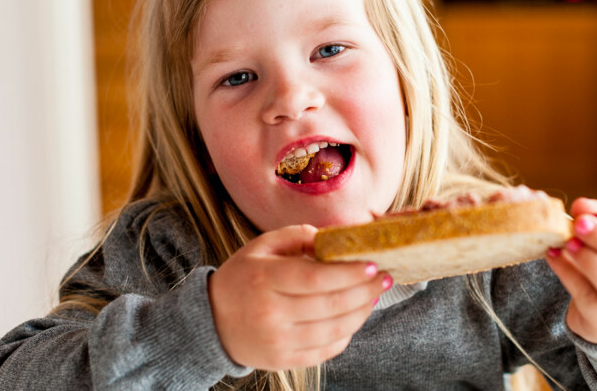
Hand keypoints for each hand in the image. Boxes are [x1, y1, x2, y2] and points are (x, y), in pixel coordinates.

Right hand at [208, 224, 391, 369]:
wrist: (212, 321)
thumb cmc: (242, 278)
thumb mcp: (260, 247)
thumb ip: (296, 235)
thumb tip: (334, 237)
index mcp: (264, 279)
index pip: (316, 278)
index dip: (349, 273)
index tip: (372, 265)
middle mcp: (271, 313)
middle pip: (331, 305)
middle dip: (365, 291)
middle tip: (385, 278)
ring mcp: (278, 341)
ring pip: (334, 330)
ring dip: (361, 313)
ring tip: (373, 296)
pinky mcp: (283, 361)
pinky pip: (326, 350)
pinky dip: (345, 334)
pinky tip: (354, 318)